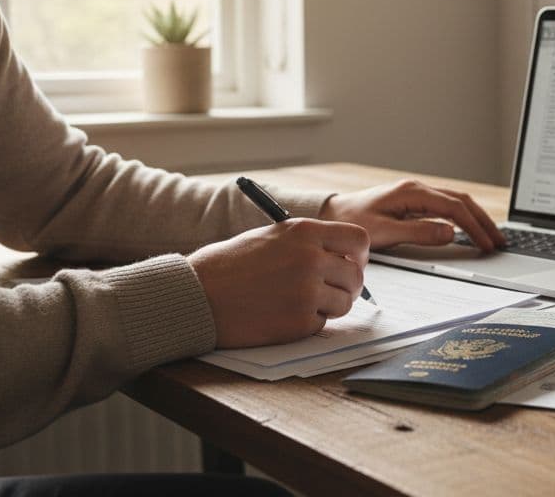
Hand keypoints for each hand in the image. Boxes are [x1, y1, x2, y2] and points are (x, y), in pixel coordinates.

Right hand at [188, 218, 369, 347]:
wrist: (196, 295)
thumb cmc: (229, 266)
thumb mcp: (271, 238)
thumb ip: (308, 244)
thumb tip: (343, 259)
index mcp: (304, 232)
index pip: (358, 240)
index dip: (357, 255)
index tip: (349, 263)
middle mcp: (310, 259)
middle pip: (356, 275)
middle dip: (347, 285)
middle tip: (330, 290)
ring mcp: (306, 292)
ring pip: (344, 303)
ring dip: (330, 306)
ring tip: (300, 302)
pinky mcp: (299, 322)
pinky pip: (322, 323)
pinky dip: (307, 322)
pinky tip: (282, 314)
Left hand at [320, 179, 506, 251]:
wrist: (334, 213)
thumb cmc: (353, 221)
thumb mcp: (383, 232)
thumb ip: (417, 232)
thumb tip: (450, 233)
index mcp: (412, 193)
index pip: (454, 208)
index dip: (474, 227)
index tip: (486, 244)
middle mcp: (418, 189)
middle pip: (462, 201)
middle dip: (483, 221)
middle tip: (499, 241)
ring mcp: (417, 193)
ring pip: (457, 201)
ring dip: (476, 218)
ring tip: (491, 236)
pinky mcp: (415, 200)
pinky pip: (447, 205)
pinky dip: (463, 216)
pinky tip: (470, 228)